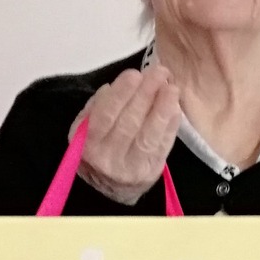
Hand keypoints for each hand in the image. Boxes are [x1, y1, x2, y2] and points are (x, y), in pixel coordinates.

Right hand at [76, 62, 181, 204]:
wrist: (109, 187)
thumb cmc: (98, 146)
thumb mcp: (85, 128)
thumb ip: (97, 107)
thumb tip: (115, 87)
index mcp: (88, 144)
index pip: (105, 116)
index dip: (121, 94)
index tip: (135, 74)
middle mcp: (109, 159)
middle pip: (129, 123)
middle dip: (146, 95)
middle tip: (159, 72)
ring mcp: (132, 168)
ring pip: (149, 135)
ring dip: (162, 109)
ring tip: (171, 87)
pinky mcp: (152, 171)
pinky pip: (163, 146)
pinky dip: (170, 125)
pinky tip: (174, 106)